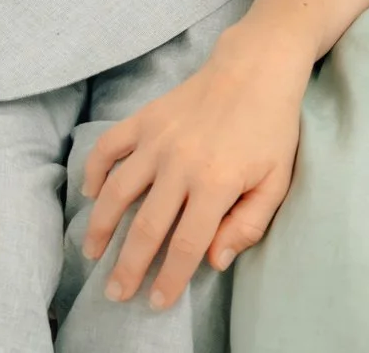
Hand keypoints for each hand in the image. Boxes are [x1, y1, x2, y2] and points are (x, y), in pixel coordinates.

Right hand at [79, 21, 311, 309]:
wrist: (257, 67)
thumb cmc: (271, 126)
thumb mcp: (277, 179)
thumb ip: (249, 224)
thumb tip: (215, 261)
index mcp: (217, 182)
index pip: (186, 244)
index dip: (169, 279)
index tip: (156, 301)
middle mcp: (181, 164)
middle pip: (146, 228)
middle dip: (128, 268)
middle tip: (115, 293)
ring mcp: (158, 140)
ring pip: (117, 192)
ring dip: (100, 228)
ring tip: (93, 254)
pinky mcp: (145, 119)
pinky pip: (108, 148)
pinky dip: (93, 171)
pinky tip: (90, 194)